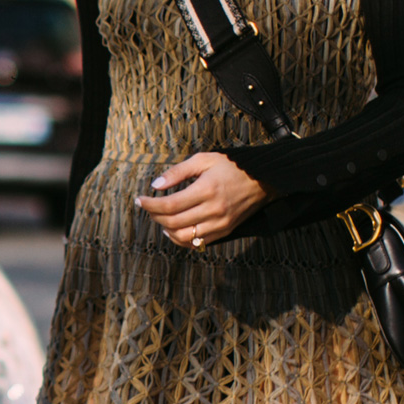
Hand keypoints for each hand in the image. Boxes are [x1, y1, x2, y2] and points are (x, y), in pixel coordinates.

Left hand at [135, 151, 267, 248]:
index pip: (169, 205)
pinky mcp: (225, 231)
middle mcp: (213, 210)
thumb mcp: (204, 160)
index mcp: (206, 190)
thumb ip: (178, 172)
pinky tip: (174, 229)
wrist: (263, 179)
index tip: (140, 200)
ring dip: (166, 230)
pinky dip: (181, 239)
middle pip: (173, 222)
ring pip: (183, 237)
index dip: (150, 205)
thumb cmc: (232, 167)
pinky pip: (197, 243)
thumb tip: (155, 186)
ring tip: (160, 218)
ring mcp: (220, 223)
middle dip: (154, 216)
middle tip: (148, 207)